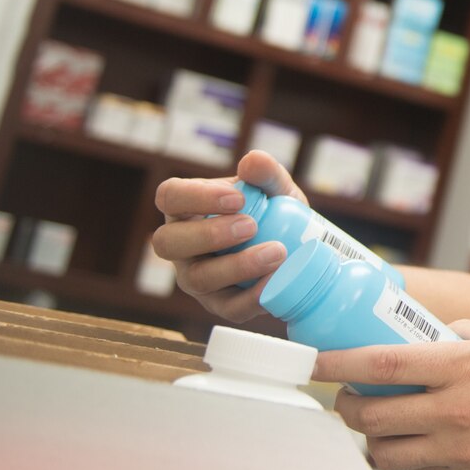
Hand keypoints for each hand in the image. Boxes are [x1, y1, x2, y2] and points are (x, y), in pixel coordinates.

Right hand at [151, 150, 306, 321]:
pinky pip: (228, 307)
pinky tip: (275, 282)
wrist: (301, 250)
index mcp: (186, 207)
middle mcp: (181, 245)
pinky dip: (252, 296)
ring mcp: (196, 278)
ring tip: (277, 252)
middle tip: (252, 226)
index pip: (170, 196)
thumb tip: (252, 162)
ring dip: (237, 266)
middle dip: (209, 234)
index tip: (237, 198)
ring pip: (198, 279)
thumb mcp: (275, 189)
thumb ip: (266, 173)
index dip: (196, 197)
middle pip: (168, 243)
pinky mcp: (219, 305)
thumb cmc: (275, 212)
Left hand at [314, 321, 469, 469]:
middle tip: (350, 397)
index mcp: (461, 366)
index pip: (383, 364)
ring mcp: (458, 447)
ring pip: (386, 453)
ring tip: (383, 422)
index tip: (315, 360)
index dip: (340, 363)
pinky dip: (407, 455)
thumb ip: (463, 334)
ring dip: (375, 437)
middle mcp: (453, 409)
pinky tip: (419, 439)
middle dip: (349, 407)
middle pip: (372, 416)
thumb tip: (430, 336)